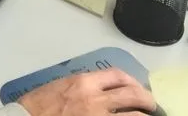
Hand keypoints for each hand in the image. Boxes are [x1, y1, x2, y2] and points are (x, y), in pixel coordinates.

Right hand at [18, 68, 155, 115]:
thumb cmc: (36, 106)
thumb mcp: (58, 87)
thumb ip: (79, 87)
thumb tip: (96, 90)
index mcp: (83, 82)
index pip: (116, 75)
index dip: (131, 80)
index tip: (134, 86)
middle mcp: (95, 98)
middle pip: (132, 95)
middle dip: (146, 99)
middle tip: (151, 105)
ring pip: (134, 115)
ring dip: (145, 115)